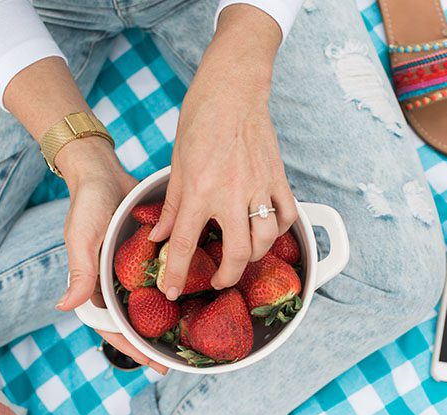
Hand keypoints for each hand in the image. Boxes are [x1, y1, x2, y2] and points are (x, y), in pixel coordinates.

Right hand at [53, 139, 167, 373]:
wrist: (101, 170)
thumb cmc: (86, 203)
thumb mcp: (81, 237)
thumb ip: (79, 272)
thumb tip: (65, 306)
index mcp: (93, 286)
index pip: (112, 328)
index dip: (132, 349)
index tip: (155, 364)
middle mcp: (112, 283)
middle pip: (132, 322)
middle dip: (152, 343)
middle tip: (176, 360)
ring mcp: (129, 270)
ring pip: (147, 305)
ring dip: (164, 321)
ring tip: (188, 336)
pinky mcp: (144, 255)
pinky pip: (159, 279)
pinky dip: (171, 290)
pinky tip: (195, 298)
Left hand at [147, 6, 298, 298]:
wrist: (233, 90)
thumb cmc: (200, 121)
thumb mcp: (177, 164)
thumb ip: (172, 205)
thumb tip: (160, 237)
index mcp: (199, 190)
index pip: (185, 244)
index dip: (177, 274)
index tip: (173, 292)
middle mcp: (230, 194)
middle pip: (236, 254)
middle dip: (226, 277)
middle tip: (217, 281)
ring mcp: (259, 187)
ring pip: (264, 241)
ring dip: (252, 256)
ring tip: (240, 255)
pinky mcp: (278, 178)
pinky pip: (285, 217)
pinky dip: (278, 230)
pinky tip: (266, 231)